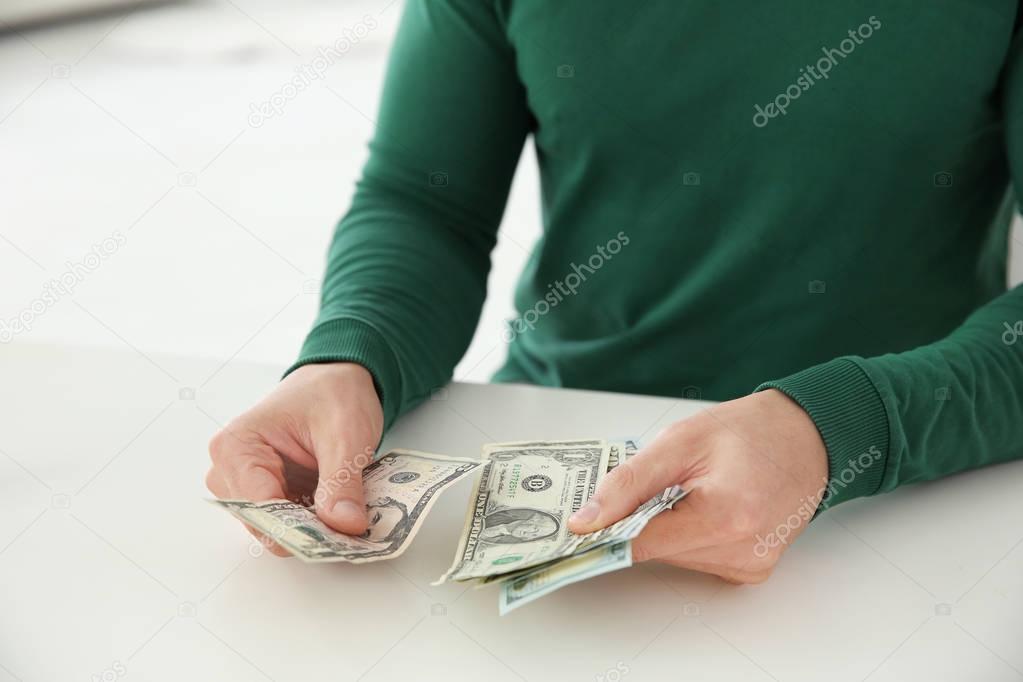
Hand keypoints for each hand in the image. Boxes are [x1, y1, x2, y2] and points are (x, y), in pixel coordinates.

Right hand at [206, 363, 382, 554]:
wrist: (338, 380)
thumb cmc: (332, 394)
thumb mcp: (346, 434)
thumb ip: (342, 482)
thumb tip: (346, 525)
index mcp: (236, 447)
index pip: (259, 507)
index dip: (298, 527)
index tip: (335, 539)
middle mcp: (230, 471)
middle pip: (264, 524)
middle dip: (308, 532)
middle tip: (350, 532)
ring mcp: (246, 487)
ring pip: (277, 529)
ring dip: (313, 531)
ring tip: (349, 520)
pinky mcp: (269, 496)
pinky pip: (289, 523)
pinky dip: (315, 524)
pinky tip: (341, 516)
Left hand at [567, 390, 827, 583]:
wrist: (808, 437)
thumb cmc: (749, 431)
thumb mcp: (679, 442)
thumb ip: (627, 484)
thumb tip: (584, 522)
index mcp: (724, 518)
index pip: (638, 545)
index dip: (605, 532)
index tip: (579, 524)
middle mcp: (741, 552)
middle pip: (655, 551)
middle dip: (644, 518)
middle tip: (662, 480)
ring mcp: (749, 566)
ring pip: (673, 557)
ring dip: (668, 525)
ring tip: (694, 488)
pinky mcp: (752, 570)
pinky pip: (698, 559)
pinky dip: (690, 533)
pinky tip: (710, 505)